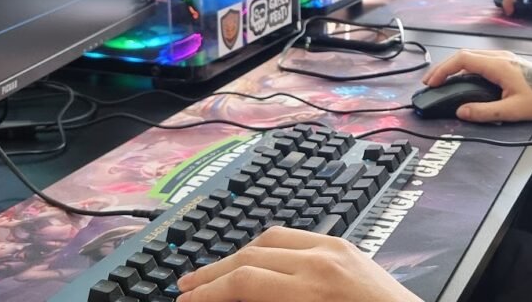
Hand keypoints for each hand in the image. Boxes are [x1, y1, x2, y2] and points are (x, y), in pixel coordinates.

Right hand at [177, 228, 418, 301]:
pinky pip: (297, 236)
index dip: (207, 292)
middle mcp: (322, 260)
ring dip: (238, 253)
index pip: (242, 281)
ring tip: (215, 272)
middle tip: (186, 285)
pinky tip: (256, 258)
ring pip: (270, 238)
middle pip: (250, 254)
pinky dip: (269, 246)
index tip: (185, 300)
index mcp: (311, 289)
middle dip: (214, 271)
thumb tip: (231, 299)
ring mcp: (336, 248)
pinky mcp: (346, 246)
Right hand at [422, 49, 531, 122]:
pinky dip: (467, 67)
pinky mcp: (509, 63)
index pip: (462, 59)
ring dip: (455, 66)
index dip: (443, 69)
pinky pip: (481, 59)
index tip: (432, 82)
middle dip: (444, 68)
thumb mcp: (511, 111)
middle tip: (431, 82)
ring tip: (444, 81)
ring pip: (472, 56)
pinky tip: (464, 79)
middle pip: (464, 55)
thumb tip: (461, 112)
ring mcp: (505, 58)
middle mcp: (500, 57)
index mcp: (498, 65)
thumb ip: (484, 112)